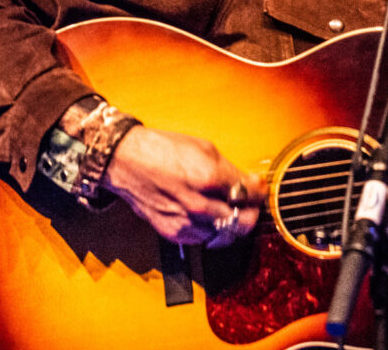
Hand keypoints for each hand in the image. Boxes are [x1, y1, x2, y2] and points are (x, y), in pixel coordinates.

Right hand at [103, 126, 263, 245]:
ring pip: (225, 234)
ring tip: (228, 209)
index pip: (250, 194)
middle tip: (250, 204)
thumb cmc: (163, 150)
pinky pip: (203, 238)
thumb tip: (249, 181)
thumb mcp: (203, 148)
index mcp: (210, 177)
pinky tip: (207, 215)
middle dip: (251, 212)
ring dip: (231, 224)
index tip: (260, 188)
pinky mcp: (174, 233)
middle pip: (244, 221)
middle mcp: (200, 204)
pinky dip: (210, 229)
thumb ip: (229, 169)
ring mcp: (187, 222)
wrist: (127, 162)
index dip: (259, 191)